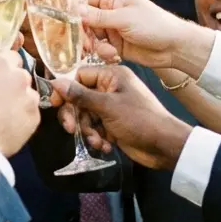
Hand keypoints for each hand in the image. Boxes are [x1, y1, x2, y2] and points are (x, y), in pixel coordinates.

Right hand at [0, 52, 39, 156]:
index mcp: (1, 64)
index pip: (11, 56)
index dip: (5, 66)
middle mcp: (19, 77)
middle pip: (21, 76)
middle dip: (12, 84)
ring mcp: (30, 97)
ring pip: (27, 95)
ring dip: (19, 101)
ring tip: (2, 115)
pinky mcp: (35, 117)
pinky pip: (30, 113)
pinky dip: (22, 118)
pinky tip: (8, 126)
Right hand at [53, 65, 192, 170]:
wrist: (165, 146)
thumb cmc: (140, 120)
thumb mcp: (108, 106)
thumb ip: (80, 95)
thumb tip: (56, 82)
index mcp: (112, 76)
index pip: (79, 76)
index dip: (66, 90)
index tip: (55, 104)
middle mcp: (111, 88)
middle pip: (79, 98)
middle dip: (75, 116)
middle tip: (71, 129)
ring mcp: (112, 107)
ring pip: (86, 116)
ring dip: (88, 131)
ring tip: (98, 142)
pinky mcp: (113, 124)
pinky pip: (95, 128)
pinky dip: (97, 138)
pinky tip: (106, 146)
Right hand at [81, 0, 213, 73]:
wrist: (174, 47)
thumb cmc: (154, 25)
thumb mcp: (125, 19)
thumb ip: (99, 16)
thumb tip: (76, 10)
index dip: (74, 6)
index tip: (67, 19)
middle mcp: (108, 11)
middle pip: (82, 18)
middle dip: (82, 31)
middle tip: (87, 42)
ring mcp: (110, 28)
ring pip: (88, 35)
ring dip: (92, 44)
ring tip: (105, 50)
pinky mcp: (113, 44)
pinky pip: (98, 48)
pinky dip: (102, 52)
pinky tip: (114, 54)